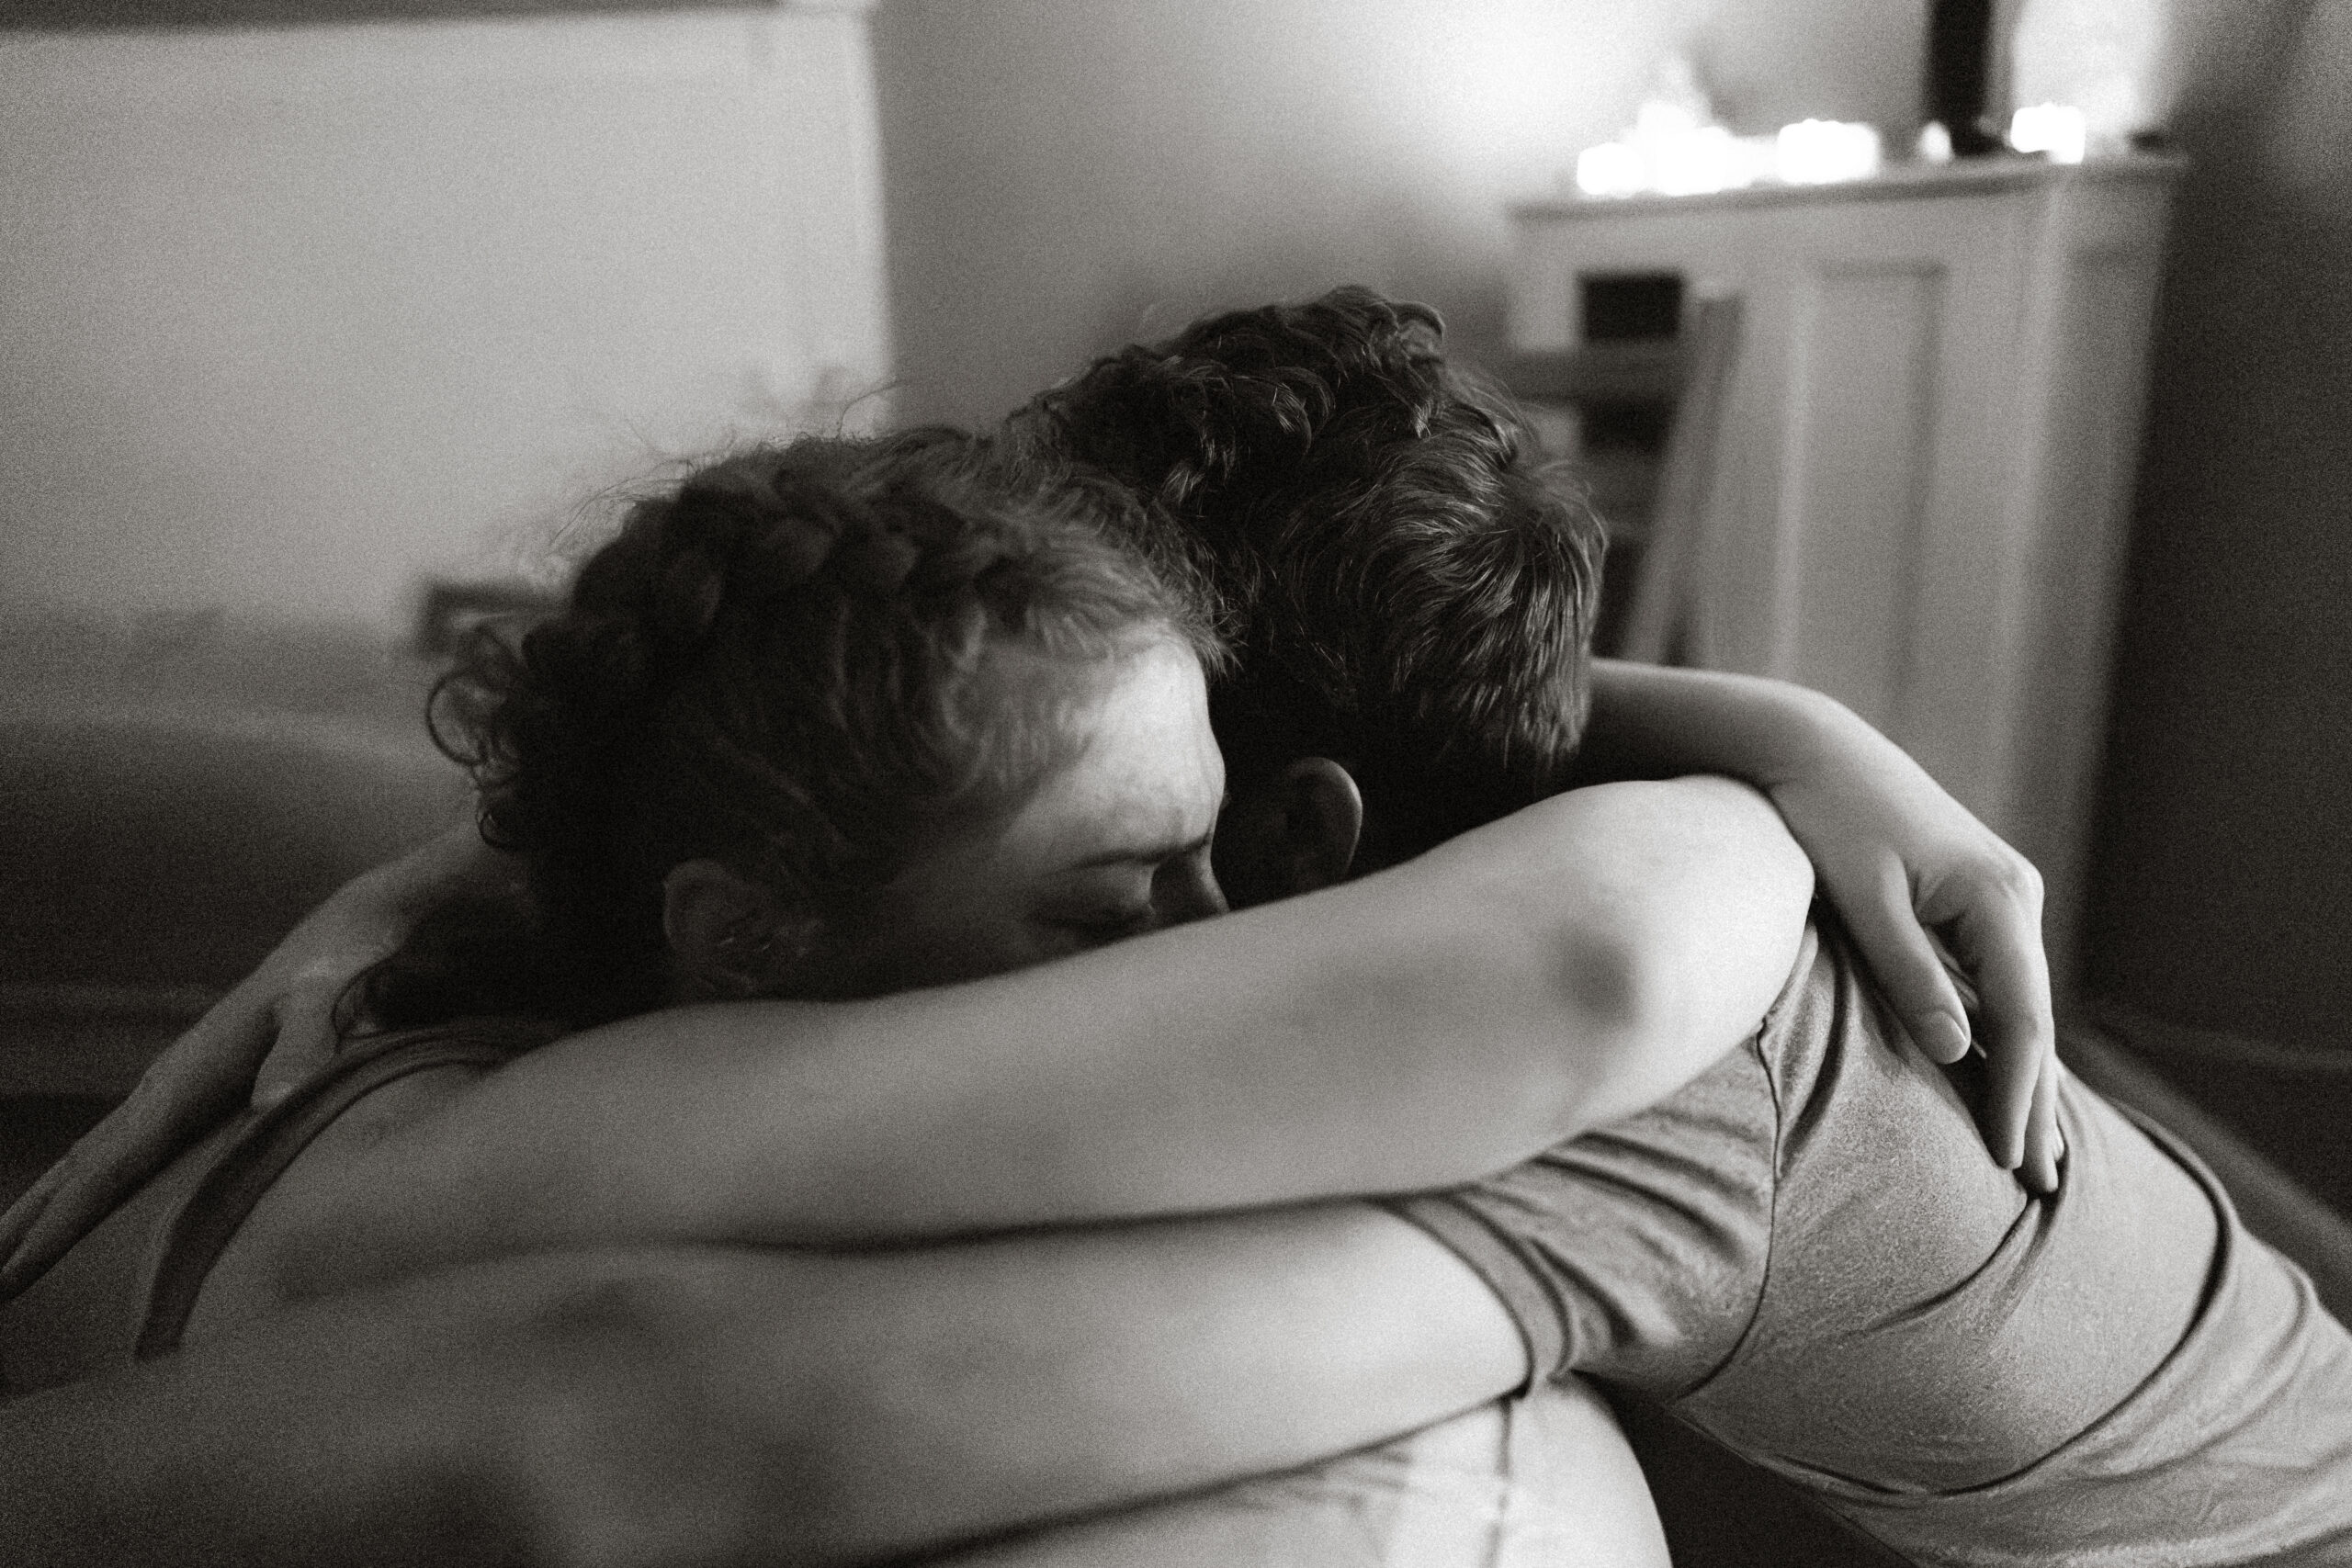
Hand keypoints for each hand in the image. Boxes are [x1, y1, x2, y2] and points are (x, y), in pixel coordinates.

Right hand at [0, 839, 462, 1303]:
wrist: (365, 922)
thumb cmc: (353, 956)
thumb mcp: (338, 991)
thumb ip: (307, 1040)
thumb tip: (272, 1101)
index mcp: (193, 1073)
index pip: (112, 1165)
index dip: (59, 1223)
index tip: (4, 1272)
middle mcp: (171, 1081)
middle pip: (83, 1169)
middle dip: (25, 1227)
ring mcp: (182, 1085)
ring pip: (95, 1159)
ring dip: (43, 1210)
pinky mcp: (205, 1090)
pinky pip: (129, 1151)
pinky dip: (88, 1185)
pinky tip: (72, 1208)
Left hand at [1765, 701, 2062, 1193]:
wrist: (1813, 749)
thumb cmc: (1828, 818)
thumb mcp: (1864, 897)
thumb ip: (1910, 973)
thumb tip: (1960, 1051)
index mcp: (1997, 898)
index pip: (2022, 1020)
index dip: (2015, 1094)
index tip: (2003, 1157)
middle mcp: (2013, 898)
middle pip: (2035, 1021)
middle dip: (2035, 1103)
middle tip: (2037, 1183)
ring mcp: (1997, 899)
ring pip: (2020, 1006)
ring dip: (2025, 1078)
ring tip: (2031, 1151)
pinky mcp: (1970, 902)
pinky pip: (1997, 985)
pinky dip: (2002, 1039)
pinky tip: (2002, 1081)